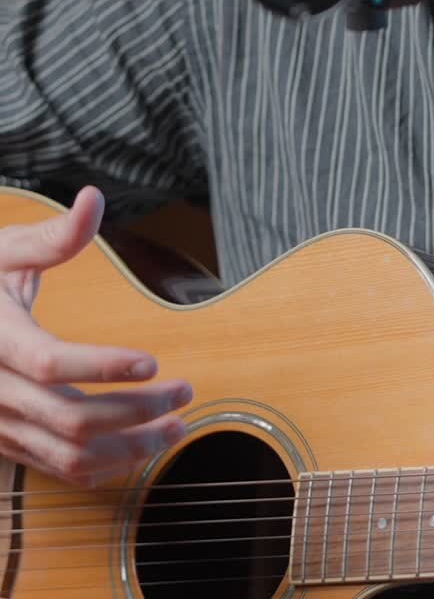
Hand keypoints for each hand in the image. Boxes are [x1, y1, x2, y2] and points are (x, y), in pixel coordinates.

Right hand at [0, 185, 191, 485]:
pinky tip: (140, 447)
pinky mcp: (10, 442)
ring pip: (67, 454)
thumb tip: (93, 198)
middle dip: (134, 411)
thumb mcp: (9, 250)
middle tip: (185, 392)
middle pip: (69, 417)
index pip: (48, 362)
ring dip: (128, 448)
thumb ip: (55, 235)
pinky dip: (103, 466)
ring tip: (175, 427)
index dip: (101, 366)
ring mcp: (0, 423)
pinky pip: (58, 466)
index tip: (151, 362)